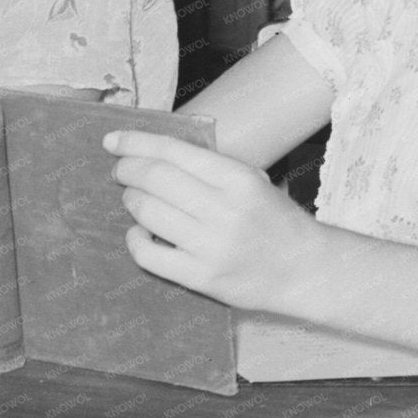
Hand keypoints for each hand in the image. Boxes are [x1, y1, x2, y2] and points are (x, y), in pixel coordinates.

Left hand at [105, 130, 324, 312]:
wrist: (305, 270)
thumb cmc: (273, 220)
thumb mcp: (252, 182)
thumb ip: (208, 168)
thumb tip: (152, 151)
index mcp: (238, 179)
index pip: (172, 152)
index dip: (135, 143)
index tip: (112, 141)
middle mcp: (224, 210)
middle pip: (154, 178)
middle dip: (128, 170)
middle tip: (121, 171)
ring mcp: (210, 246)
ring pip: (146, 212)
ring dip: (132, 201)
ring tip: (136, 199)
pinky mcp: (200, 277)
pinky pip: (147, 253)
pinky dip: (134, 238)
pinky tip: (140, 232)